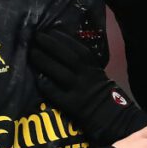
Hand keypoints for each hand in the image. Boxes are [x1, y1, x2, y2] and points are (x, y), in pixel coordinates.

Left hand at [30, 30, 146, 140]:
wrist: (114, 118)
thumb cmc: (102, 93)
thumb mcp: (97, 73)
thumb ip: (83, 62)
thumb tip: (62, 46)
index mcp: (94, 66)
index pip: (78, 48)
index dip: (63, 38)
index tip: (49, 30)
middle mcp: (87, 75)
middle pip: (68, 57)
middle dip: (51, 45)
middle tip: (36, 37)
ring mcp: (80, 90)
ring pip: (60, 72)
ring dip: (45, 61)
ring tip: (32, 53)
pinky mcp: (74, 105)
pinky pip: (57, 94)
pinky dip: (47, 85)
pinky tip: (37, 78)